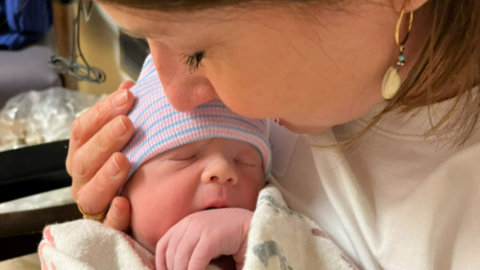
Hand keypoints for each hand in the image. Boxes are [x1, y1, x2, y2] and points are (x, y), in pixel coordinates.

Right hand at [66, 81, 134, 231]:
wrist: (140, 204)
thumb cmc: (130, 162)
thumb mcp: (127, 138)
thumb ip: (125, 114)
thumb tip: (130, 86)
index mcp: (83, 153)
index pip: (83, 129)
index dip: (103, 111)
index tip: (128, 95)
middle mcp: (82, 178)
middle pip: (84, 159)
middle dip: (104, 139)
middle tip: (126, 124)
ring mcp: (93, 203)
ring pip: (89, 193)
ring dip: (105, 176)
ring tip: (122, 160)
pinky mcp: (107, 226)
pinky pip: (107, 224)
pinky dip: (114, 215)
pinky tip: (124, 202)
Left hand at [156, 208, 252, 269]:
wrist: (255, 226)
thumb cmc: (231, 238)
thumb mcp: (205, 241)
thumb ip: (191, 249)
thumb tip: (178, 266)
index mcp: (186, 223)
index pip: (163, 245)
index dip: (161, 264)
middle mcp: (190, 223)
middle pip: (171, 254)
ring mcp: (200, 228)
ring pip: (180, 259)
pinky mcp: (211, 236)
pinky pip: (196, 262)